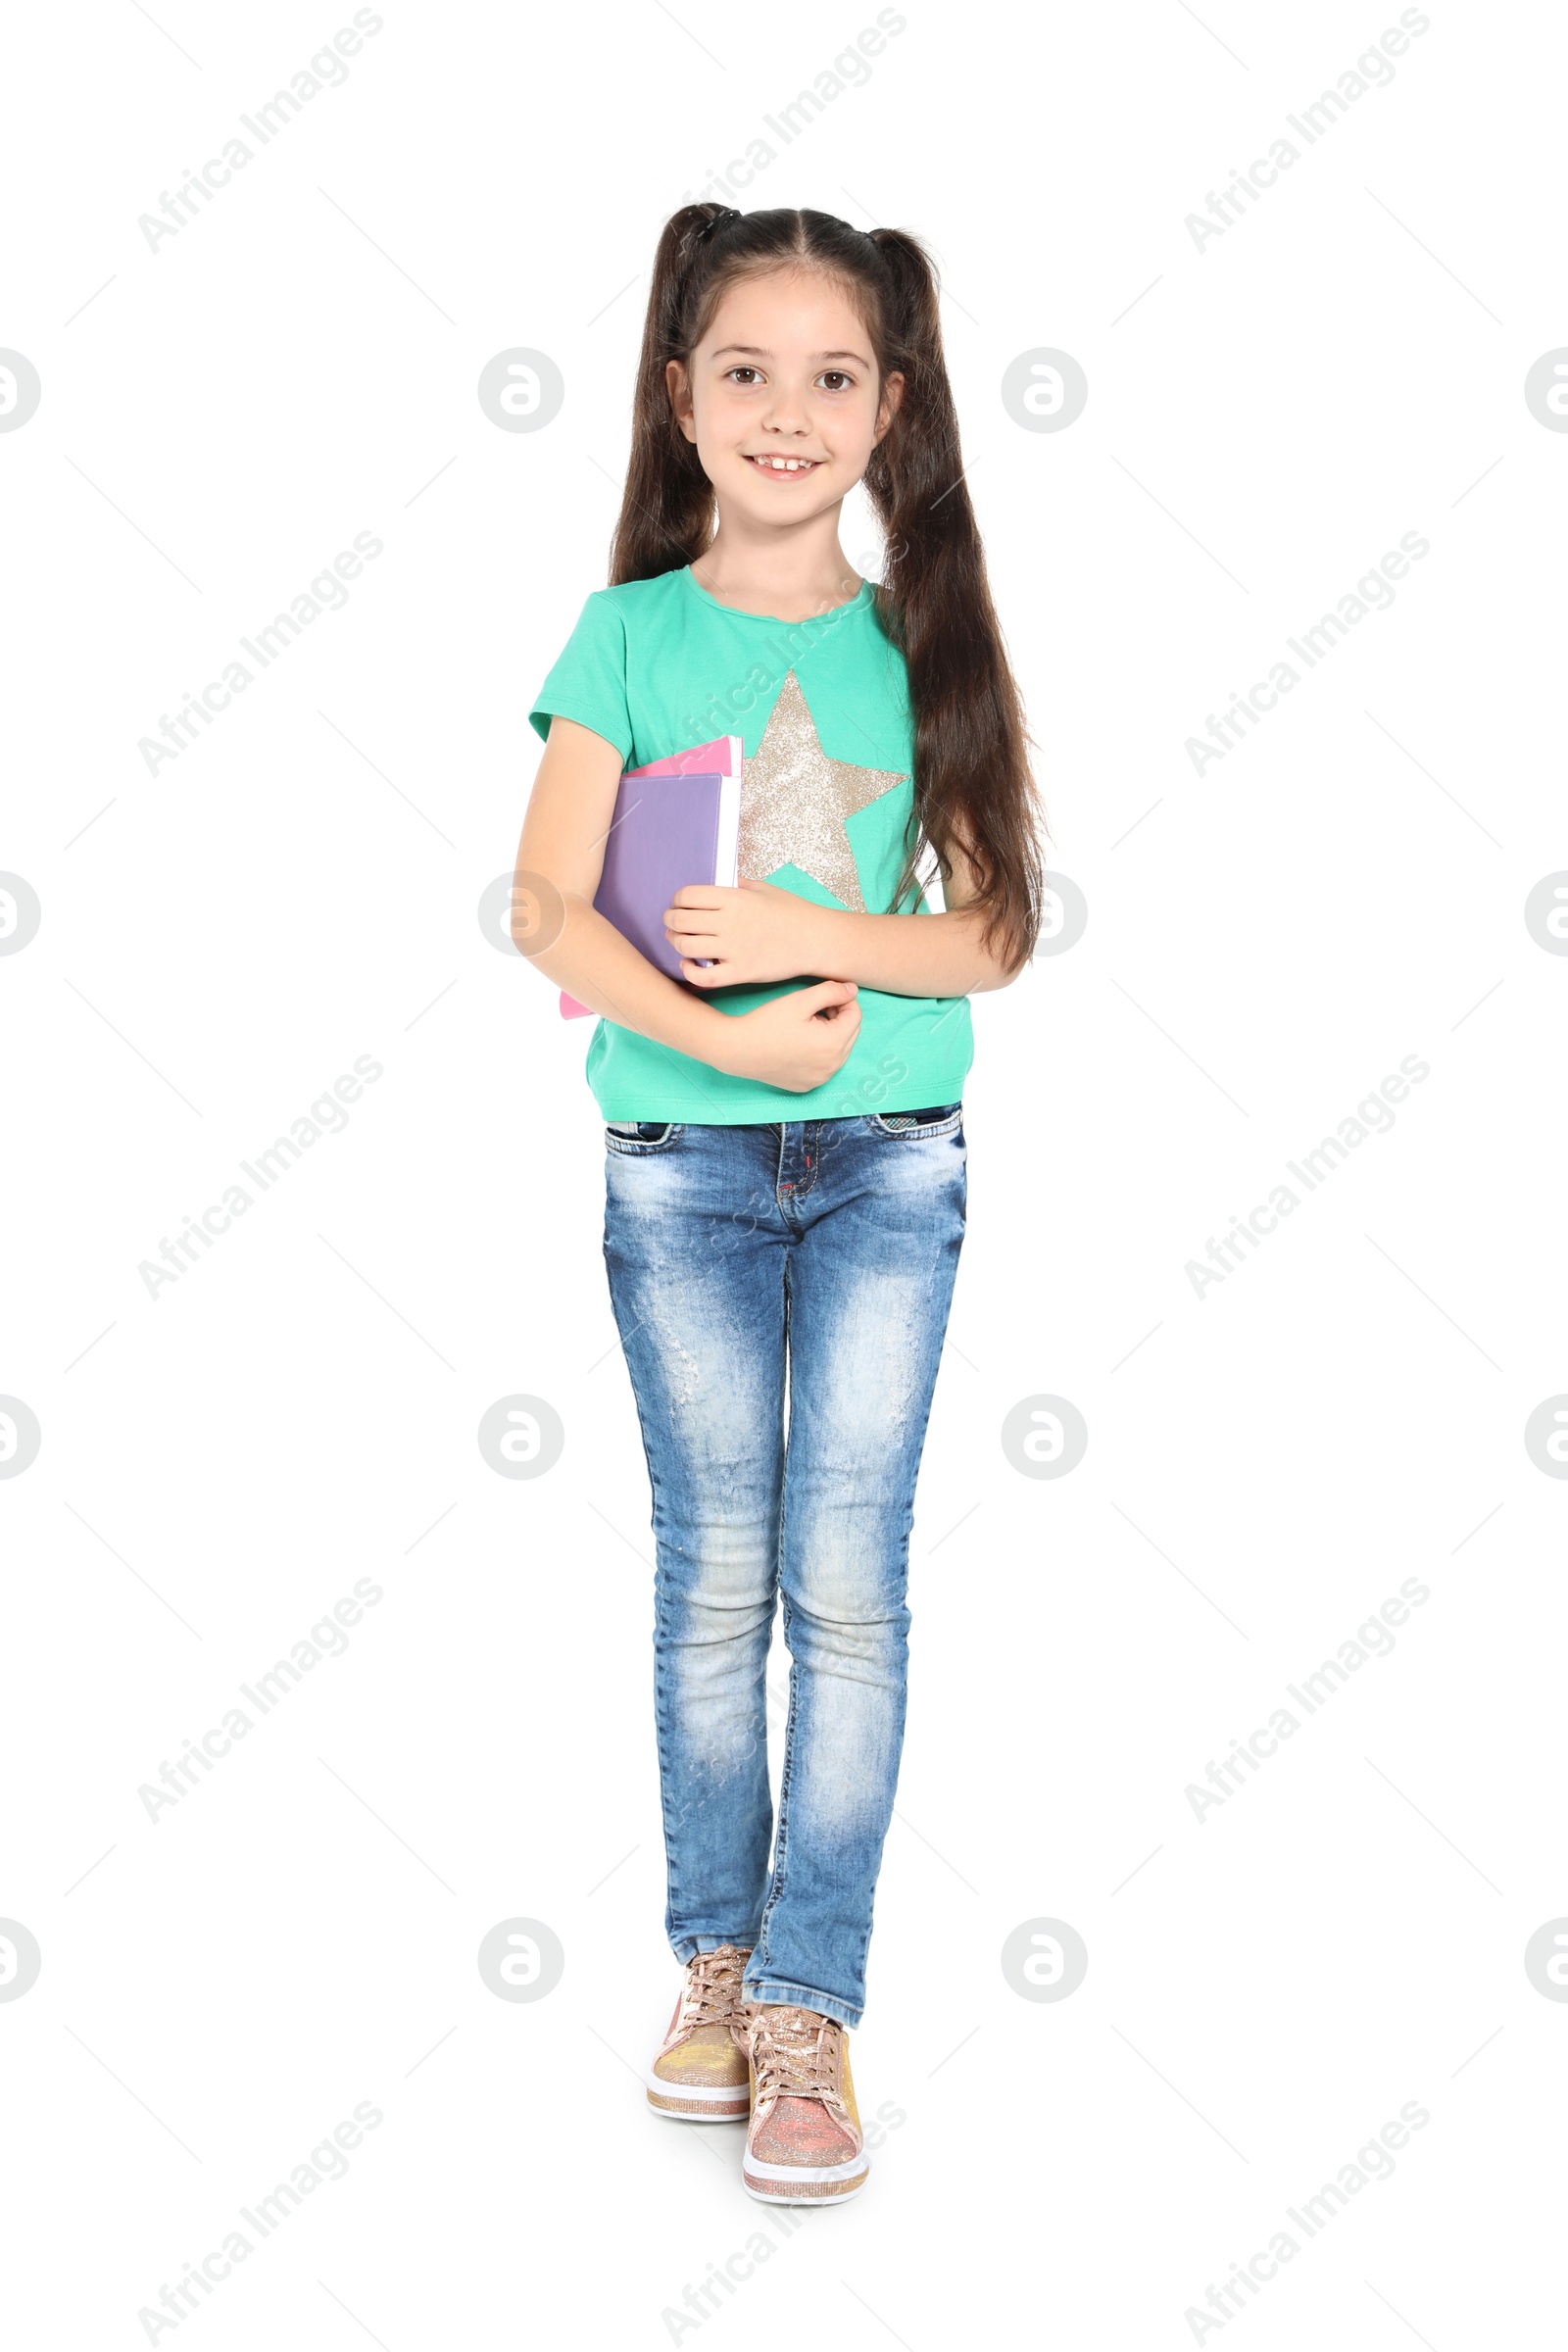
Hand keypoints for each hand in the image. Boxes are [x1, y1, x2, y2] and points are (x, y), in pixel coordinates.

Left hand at [665, 878, 829, 986]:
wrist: (817, 941)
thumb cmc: (794, 913)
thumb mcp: (765, 889)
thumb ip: (738, 885)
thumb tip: (719, 882)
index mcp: (735, 898)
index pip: (687, 895)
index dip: (677, 900)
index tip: (680, 904)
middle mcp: (730, 922)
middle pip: (680, 920)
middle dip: (670, 920)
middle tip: (673, 922)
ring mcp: (734, 949)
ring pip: (685, 946)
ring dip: (676, 942)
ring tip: (680, 941)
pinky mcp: (740, 973)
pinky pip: (702, 977)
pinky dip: (688, 971)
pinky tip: (689, 965)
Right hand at [712, 980, 860, 1091]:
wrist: (737, 1049)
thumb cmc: (767, 1023)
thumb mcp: (800, 1000)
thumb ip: (831, 991)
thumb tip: (852, 990)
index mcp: (834, 1044)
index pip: (856, 1015)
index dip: (843, 999)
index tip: (825, 994)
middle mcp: (832, 1066)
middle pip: (850, 1033)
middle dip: (838, 1017)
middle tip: (814, 1008)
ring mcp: (820, 1079)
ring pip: (839, 1050)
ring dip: (830, 1034)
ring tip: (806, 1024)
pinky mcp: (808, 1085)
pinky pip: (825, 1065)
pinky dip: (819, 1052)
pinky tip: (799, 1042)